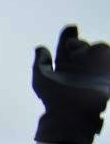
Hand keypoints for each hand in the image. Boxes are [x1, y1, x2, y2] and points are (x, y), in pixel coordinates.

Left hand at [33, 26, 109, 143]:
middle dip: (79, 42)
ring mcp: (92, 73)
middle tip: (73, 45)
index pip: (66, 49)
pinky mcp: (105, 78)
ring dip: (90, 49)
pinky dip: (104, 54)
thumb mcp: (41, 80)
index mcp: (63, 69)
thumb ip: (40, 63)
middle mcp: (78, 69)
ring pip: (96, 51)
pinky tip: (98, 54)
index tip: (70, 28)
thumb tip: (40, 48)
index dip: (68, 37)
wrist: (71, 116)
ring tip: (81, 55)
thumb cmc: (53, 99)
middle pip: (82, 48)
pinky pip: (108, 59)